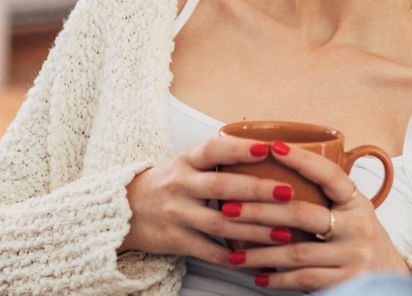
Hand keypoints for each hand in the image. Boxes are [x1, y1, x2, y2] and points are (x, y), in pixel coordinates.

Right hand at [118, 137, 295, 263]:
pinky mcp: (176, 240)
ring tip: (284, 232)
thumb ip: (219, 158)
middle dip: (257, 190)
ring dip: (254, 230)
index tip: (268, 148)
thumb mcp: (187, 162)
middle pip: (222, 188)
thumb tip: (268, 149)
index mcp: (187, 161)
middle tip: (287, 192)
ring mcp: (177, 214)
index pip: (214, 150)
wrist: (124, 210)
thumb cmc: (168, 182)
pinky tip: (259, 261)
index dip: (240, 148)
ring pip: (220, 223)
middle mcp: (181, 185)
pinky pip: (209, 251)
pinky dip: (235, 258)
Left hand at [222, 140, 409, 290]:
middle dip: (259, 210)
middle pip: (301, 214)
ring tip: (233, 252)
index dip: (302, 160)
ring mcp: (353, 256)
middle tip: (228, 208)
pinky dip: (277, 278)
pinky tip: (257, 274)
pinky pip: (304, 279)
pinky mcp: (347, 282)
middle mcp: (358, 226)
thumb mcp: (353, 210)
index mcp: (357, 201)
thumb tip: (279, 169)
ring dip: (259, 251)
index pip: (329, 174)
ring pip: (296, 251)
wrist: (391, 278)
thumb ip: (326, 195)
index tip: (274, 147)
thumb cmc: (360, 237)